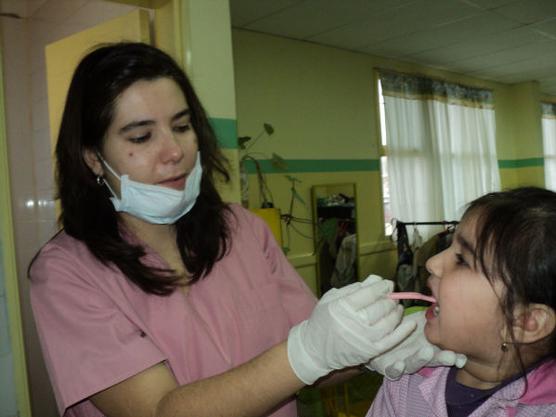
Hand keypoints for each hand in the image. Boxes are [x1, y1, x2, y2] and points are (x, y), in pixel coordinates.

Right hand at [287, 275, 417, 384]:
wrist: (314, 350)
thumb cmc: (322, 321)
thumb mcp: (331, 298)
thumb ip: (354, 288)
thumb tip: (377, 279)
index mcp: (341, 307)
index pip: (368, 293)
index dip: (381, 287)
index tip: (387, 284)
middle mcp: (352, 323)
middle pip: (380, 307)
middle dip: (389, 299)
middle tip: (392, 295)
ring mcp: (363, 339)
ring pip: (388, 322)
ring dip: (396, 312)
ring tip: (396, 307)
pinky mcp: (370, 352)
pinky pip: (391, 340)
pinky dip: (403, 331)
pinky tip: (410, 323)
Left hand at [366, 310, 466, 379]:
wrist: (374, 337)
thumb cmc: (398, 326)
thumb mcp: (415, 319)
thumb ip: (429, 314)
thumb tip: (442, 302)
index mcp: (426, 345)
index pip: (443, 351)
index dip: (455, 356)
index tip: (462, 356)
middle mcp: (417, 356)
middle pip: (432, 360)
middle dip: (442, 358)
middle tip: (452, 356)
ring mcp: (403, 363)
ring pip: (413, 364)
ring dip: (421, 359)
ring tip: (427, 351)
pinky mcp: (387, 367)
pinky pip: (392, 371)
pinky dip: (396, 369)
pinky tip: (399, 363)